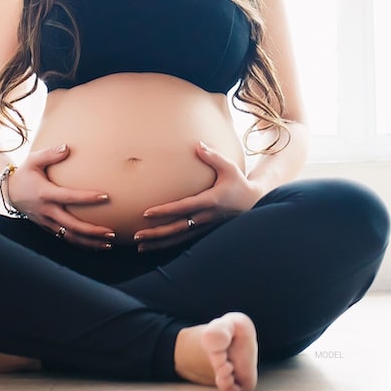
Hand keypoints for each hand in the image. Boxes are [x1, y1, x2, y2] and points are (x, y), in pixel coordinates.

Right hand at [8, 144, 115, 249]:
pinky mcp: (47, 228)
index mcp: (45, 194)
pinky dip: (81, 243)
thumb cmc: (24, 174)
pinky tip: (96, 245)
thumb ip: (50, 154)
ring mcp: (47, 222)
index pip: (69, 197)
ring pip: (70, 237)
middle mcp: (47, 211)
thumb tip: (67, 148)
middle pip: (72, 225)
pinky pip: (66, 238)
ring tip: (108, 245)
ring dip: (90, 242)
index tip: (105, 196)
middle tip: (111, 232)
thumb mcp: (32, 160)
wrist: (9, 192)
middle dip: (93, 231)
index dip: (87, 198)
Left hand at [133, 141, 263, 251]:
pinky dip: (168, 244)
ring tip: (140, 246)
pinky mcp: (204, 231)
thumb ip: (213, 156)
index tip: (146, 213)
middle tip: (136, 235)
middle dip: (156, 233)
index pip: (183, 207)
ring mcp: (205, 227)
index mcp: (210, 201)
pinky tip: (154, 246)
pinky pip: (184, 241)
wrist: (254, 203)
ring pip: (179, 238)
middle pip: (177, 228)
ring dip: (159, 243)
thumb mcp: (229, 168)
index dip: (164, 211)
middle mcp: (205, 217)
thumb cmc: (239, 183)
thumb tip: (197, 145)